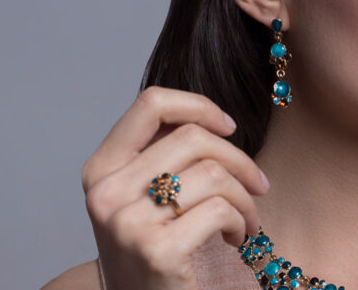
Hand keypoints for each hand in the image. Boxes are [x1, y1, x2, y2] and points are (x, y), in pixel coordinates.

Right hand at [80, 86, 269, 289]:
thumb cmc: (156, 253)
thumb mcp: (142, 198)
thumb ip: (162, 155)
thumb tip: (210, 116)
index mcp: (100, 170)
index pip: (150, 104)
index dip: (198, 106)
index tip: (229, 127)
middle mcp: (105, 193)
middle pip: (192, 138)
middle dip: (238, 159)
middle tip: (258, 185)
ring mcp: (127, 223)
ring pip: (213, 173)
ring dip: (245, 196)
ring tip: (248, 219)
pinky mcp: (157, 251)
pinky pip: (220, 210)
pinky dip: (241, 221)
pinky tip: (237, 238)